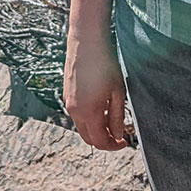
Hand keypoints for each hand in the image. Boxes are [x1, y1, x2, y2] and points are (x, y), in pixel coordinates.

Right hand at [63, 28, 128, 149]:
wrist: (86, 43)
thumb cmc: (105, 65)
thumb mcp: (117, 93)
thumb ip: (117, 118)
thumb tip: (117, 135)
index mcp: (89, 113)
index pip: (100, 142)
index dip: (114, 146)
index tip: (125, 142)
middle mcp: (74, 111)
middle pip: (89, 139)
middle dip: (104, 141)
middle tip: (119, 135)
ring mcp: (68, 103)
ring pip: (82, 128)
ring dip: (96, 130)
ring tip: (111, 119)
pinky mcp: (66, 96)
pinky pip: (77, 115)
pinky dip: (89, 119)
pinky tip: (100, 107)